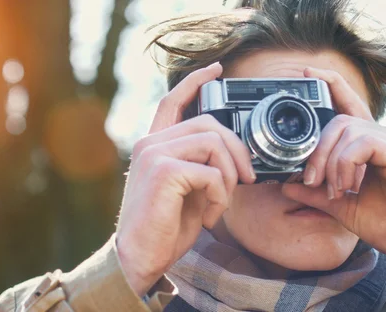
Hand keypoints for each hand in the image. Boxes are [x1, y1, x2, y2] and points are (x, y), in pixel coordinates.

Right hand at [115, 63, 255, 295]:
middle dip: (237, 149)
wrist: (139, 258)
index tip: (216, 69)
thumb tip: (233, 158)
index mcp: (154, 146)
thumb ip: (202, 167)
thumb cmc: (163, 228)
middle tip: (247, 179)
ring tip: (222, 203)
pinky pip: (212, 172)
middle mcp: (150, 144)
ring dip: (230, 176)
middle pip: (209, 123)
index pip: (172, 101)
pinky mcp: (163, 171)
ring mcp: (154, 154)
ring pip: (214, 143)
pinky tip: (211, 216)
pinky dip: (221, 196)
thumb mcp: (188, 192)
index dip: (195, 82)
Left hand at [282, 67, 385, 273]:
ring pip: (348, 129)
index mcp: (370, 145)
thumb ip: (316, 194)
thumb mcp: (343, 208)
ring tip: (334, 191)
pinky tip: (347, 187)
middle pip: (338, 120)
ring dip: (330, 162)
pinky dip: (346, 164)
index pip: (348, 104)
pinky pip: (364, 143)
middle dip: (316, 150)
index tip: (306, 75)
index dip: (330, 85)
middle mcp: (384, 137)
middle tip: (311, 181)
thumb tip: (286, 184)